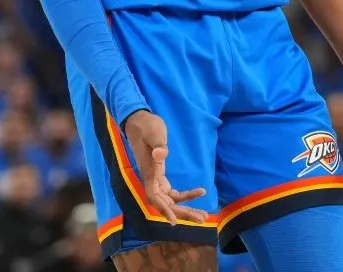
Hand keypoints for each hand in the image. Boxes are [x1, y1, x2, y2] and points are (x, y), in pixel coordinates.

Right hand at [122, 110, 208, 225]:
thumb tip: (160, 154)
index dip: (163, 210)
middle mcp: (151, 179)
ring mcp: (155, 178)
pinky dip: (185, 195)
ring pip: (170, 201)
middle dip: (183, 213)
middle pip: (166, 203)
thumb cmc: (147, 126)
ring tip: (204, 215)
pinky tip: (200, 192)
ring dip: (186, 209)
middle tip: (202, 219)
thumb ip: (157, 143)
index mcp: (148, 172)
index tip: (174, 221)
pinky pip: (172, 192)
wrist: (139, 121)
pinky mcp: (160, 175)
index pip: (154, 197)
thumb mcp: (154, 132)